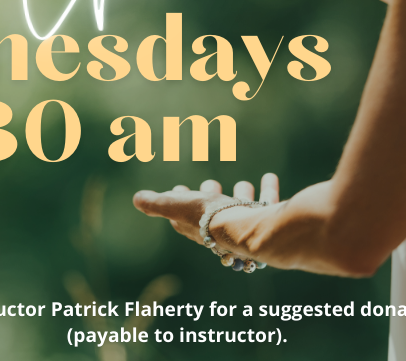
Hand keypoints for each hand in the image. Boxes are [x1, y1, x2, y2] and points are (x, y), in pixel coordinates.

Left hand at [133, 173, 280, 251]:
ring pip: (242, 208)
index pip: (184, 217)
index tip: (177, 190)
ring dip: (241, 195)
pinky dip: (267, 189)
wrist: (247, 230)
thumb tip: (135, 199)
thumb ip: (156, 204)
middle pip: (214, 213)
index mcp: (198, 227)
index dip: (179, 203)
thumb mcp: (178, 206)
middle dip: (212, 198)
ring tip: (243, 184)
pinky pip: (266, 202)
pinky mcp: (265, 220)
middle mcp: (221, 229)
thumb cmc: (208, 218)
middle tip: (210, 184)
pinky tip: (270, 176)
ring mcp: (244, 225)